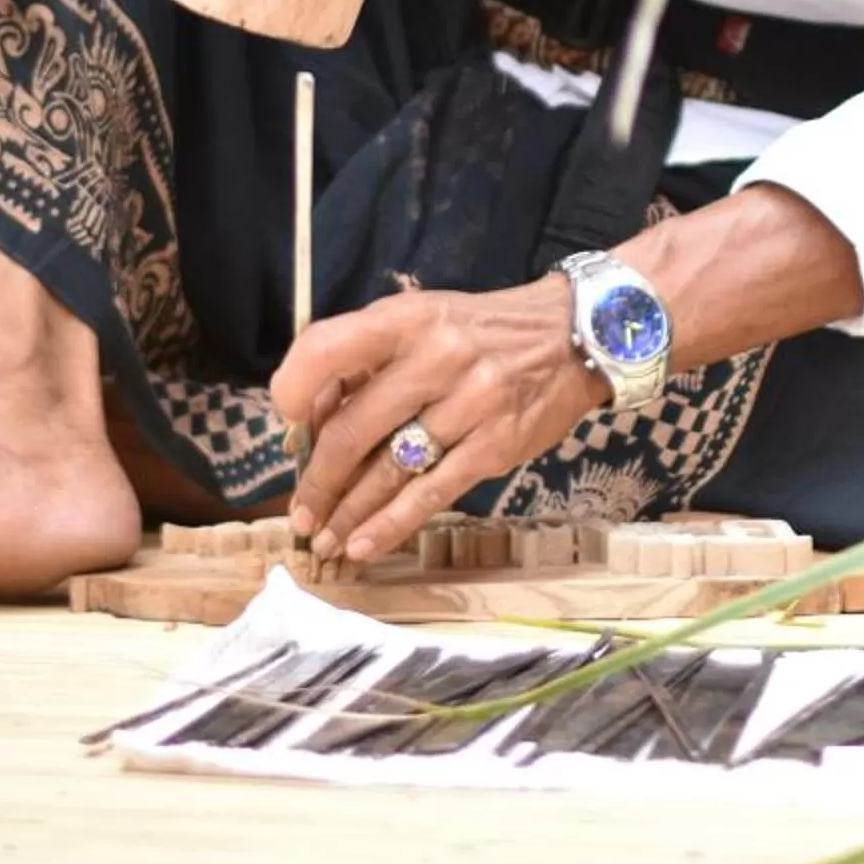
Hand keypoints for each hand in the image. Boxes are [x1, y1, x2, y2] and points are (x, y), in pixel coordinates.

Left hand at [272, 279, 608, 563]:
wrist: (576, 334)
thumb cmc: (482, 331)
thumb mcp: (423, 320)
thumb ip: (369, 360)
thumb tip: (310, 421)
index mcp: (407, 318)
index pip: (326, 350)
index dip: (292, 392)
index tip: (287, 426)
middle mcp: (437, 356)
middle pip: (353, 429)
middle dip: (318, 479)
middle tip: (300, 511)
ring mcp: (471, 402)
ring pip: (389, 470)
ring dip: (348, 512)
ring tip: (324, 538)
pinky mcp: (496, 445)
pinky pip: (431, 494)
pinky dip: (391, 525)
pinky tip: (364, 545)